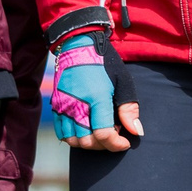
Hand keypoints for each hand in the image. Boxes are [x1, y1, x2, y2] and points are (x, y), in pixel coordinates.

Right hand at [43, 33, 142, 150]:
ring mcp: (63, 106)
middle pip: (88, 142)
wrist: (78, 45)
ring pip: (73, 140)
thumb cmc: (104, 63)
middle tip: (114, 132)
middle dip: (104, 145)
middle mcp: (77, 104)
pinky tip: (86, 129)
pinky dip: (74, 137)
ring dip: (89, 143)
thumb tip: (136, 132)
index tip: (125, 142)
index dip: (116, 145)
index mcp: (97, 98)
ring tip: (100, 130)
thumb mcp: (123, 82)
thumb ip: (129, 109)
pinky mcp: (56, 105)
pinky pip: (62, 132)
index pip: (104, 135)